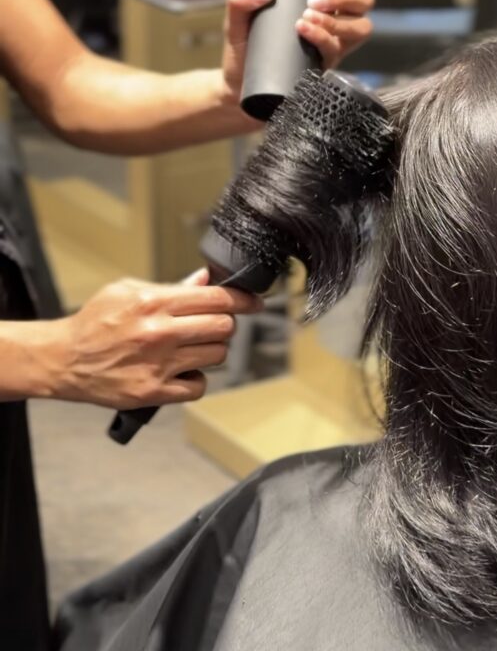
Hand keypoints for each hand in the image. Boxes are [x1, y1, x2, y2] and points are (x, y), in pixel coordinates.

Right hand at [47, 270, 260, 409]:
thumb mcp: (128, 290)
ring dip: (211, 350)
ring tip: (193, 346)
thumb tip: (203, 280)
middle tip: (215, 324)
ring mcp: (159, 365)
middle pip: (223, 327)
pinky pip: (198, 386)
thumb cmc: (95, 322)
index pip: (217, 298)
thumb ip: (170, 287)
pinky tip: (182, 371)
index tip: (254, 301)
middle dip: (225, 324)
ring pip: (216, 355)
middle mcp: (161, 333)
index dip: (243, 299)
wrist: (65, 359)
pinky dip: (195, 379)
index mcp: (155, 302)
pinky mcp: (154, 393)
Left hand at [221, 0, 373, 104]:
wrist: (238, 89)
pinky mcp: (325, 69)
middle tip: (313, 1)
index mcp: (317, 4)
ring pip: (360, 29)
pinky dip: (323, 39)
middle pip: (363, 2)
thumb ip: (239, 0)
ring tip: (306, 18)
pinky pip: (337, 52)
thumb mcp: (235, 21)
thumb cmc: (243, 51)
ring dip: (338, 20)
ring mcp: (332, 47)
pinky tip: (303, 31)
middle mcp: (331, 23)